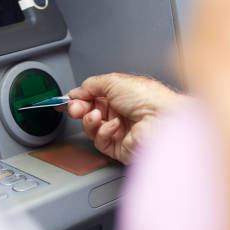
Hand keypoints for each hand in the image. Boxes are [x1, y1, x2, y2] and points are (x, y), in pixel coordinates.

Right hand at [63, 73, 186, 163]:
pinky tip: (114, 126)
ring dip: (90, 120)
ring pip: (92, 128)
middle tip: (75, 108)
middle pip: (89, 112)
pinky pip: (100, 141)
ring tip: (96, 115)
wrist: (163, 121)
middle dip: (79, 109)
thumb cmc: (150, 98)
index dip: (78, 97)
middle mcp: (120, 112)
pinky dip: (104, 132)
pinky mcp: (119, 147)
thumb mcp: (114, 81)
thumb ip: (92, 84)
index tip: (66, 99)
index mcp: (121, 94)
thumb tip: (78, 89)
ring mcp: (119, 130)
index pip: (93, 96)